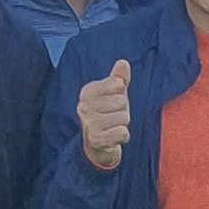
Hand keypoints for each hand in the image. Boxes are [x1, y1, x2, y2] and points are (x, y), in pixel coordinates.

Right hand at [76, 56, 132, 172]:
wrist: (97, 145)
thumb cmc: (107, 114)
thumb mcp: (115, 94)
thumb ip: (119, 78)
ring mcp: (89, 124)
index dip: (121, 93)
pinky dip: (123, 136)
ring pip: (124, 117)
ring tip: (112, 127)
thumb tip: (123, 63)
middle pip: (122, 101)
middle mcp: (83, 106)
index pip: (117, 83)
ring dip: (123, 124)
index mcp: (87, 91)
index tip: (113, 100)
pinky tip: (114, 137)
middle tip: (113, 117)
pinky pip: (123, 133)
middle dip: (124, 111)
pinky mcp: (96, 140)